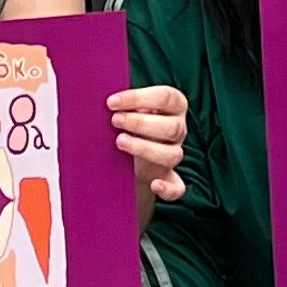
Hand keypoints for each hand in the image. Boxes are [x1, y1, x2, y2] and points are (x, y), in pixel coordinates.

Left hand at [110, 84, 189, 203]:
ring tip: (119, 142)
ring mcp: (175, 154)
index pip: (165, 97)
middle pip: (172, 127)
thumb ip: (125, 103)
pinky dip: (168, 189)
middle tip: (114, 121)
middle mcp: (178, 129)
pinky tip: (155, 185)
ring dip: (145, 148)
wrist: (129, 156)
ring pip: (172, 155)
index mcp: (174, 105)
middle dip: (140, 123)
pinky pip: (177, 187)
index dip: (138, 98)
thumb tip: (107, 100)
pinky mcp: (169, 178)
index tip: (112, 102)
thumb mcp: (130, 108)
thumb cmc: (129, 123)